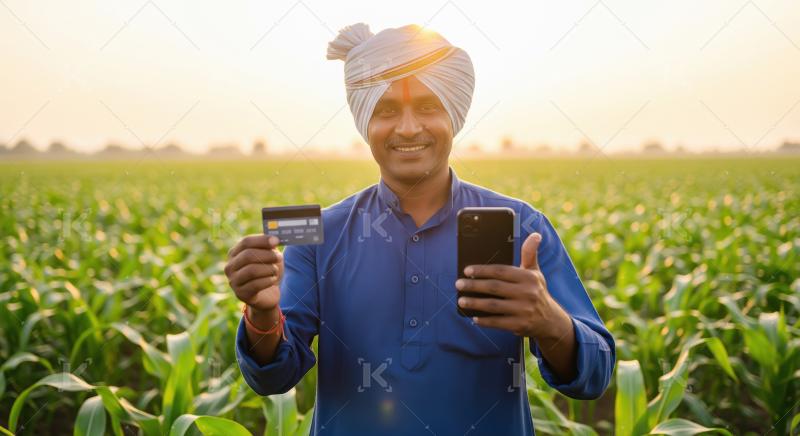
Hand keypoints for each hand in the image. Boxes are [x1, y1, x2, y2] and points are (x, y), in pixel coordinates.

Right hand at [225, 235, 283, 311]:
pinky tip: (273, 279)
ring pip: (251, 270)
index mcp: (235, 253)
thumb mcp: (268, 256)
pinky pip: (256, 285)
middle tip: (279, 257)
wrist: (267, 294)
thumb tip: (274, 239)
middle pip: (248, 255)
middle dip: (267, 255)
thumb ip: (269, 247)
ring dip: (268, 269)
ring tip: (275, 270)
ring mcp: (233, 281)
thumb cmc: (266, 271)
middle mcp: (230, 266)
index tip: (276, 241)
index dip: (262, 240)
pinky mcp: (240, 294)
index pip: (246, 242)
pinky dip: (268, 280)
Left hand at [455, 232, 571, 339]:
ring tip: (461, 300)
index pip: (501, 271)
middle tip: (458, 284)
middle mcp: (527, 293)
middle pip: (494, 287)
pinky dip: (485, 320)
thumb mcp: (535, 272)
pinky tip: (474, 317)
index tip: (467, 270)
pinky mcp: (520, 325)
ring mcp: (524, 310)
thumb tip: (535, 234)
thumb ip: (530, 253)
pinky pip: (498, 322)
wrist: (550, 320)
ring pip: (493, 306)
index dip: (482, 270)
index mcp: (528, 277)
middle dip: (474, 285)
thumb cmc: (536, 291)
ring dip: (475, 303)